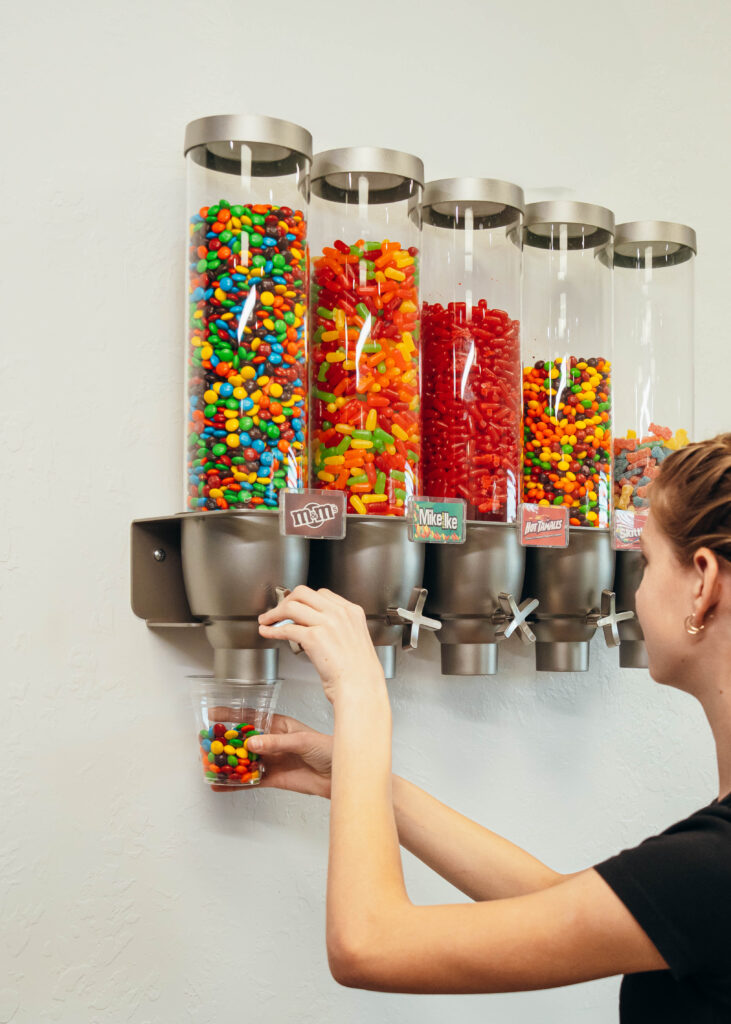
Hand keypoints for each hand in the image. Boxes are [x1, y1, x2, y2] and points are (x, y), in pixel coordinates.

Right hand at [211, 713, 332, 796]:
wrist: (340, 776)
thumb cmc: (328, 749)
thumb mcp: (302, 741)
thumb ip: (277, 742)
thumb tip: (252, 743)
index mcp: (279, 726)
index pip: (251, 718)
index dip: (231, 716)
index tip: (212, 715)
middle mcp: (272, 742)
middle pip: (242, 741)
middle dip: (224, 742)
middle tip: (205, 744)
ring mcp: (271, 760)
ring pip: (244, 761)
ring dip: (227, 763)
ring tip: (209, 765)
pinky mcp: (273, 778)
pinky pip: (250, 780)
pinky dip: (236, 783)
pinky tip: (222, 785)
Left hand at [258, 586, 385, 703]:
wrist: (361, 688)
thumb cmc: (359, 673)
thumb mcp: (354, 639)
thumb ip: (338, 627)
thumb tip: (311, 625)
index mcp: (352, 611)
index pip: (322, 594)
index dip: (304, 599)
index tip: (295, 605)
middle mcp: (339, 613)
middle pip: (303, 593)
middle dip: (286, 600)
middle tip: (278, 611)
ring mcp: (327, 623)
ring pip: (291, 606)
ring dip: (274, 613)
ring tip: (267, 620)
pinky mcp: (314, 637)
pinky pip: (286, 628)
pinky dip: (272, 630)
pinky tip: (267, 632)